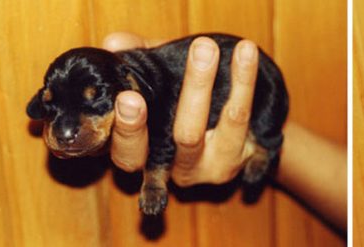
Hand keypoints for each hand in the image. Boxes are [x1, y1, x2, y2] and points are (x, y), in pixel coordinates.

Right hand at [104, 32, 259, 185]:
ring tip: (229, 46)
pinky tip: (247, 54)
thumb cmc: (176, 101)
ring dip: (234, 81)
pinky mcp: (247, 155)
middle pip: (187, 137)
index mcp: (146, 156)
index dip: (129, 130)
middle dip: (196, 90)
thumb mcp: (153, 82)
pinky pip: (249, 116)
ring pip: (228, 125)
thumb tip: (114, 43)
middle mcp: (181, 168)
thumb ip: (134, 62)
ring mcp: (217, 165)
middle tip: (201, 49)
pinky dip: (248, 82)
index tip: (129, 97)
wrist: (232, 124)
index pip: (130, 155)